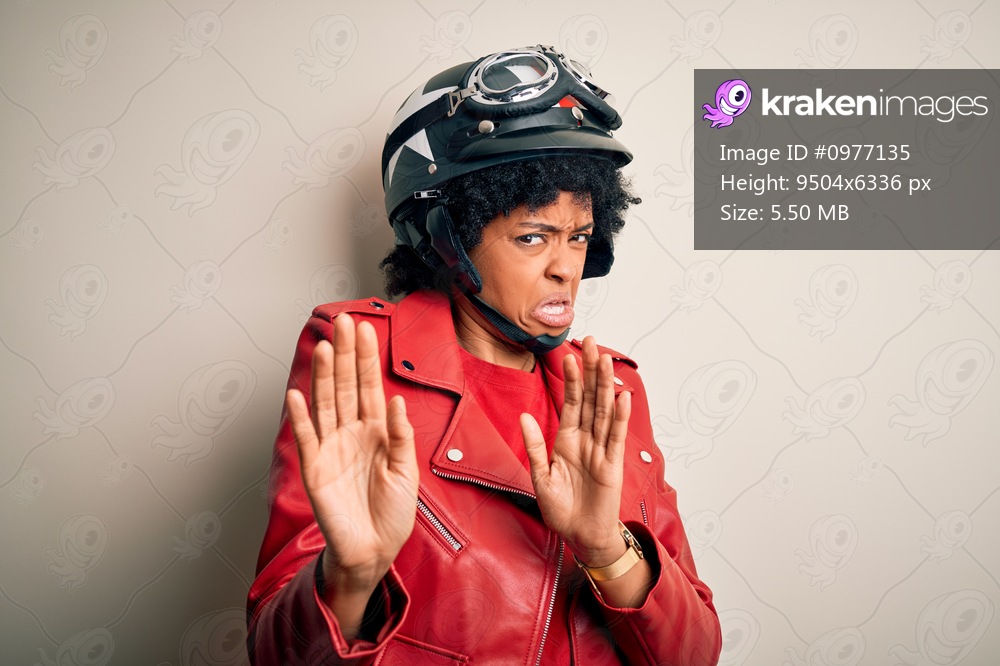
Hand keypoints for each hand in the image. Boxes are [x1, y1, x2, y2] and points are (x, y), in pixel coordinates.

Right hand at [285, 314, 418, 596]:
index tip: (366, 328)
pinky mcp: (315, 468)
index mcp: (378, 432)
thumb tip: (398, 401)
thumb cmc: (393, 514)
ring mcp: (332, 447)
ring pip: (326, 402)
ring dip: (323, 375)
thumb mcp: (408, 473)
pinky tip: (296, 393)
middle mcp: (352, 433)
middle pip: (345, 385)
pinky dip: (300, 416)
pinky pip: (306, 437)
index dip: (367, 358)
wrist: (373, 550)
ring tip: (324, 347)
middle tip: (343, 322)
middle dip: (345, 354)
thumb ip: (402, 437)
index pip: (370, 386)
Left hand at [520, 337, 631, 566]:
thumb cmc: (561, 510)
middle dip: (591, 371)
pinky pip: (614, 437)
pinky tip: (621, 397)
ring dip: (605, 386)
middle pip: (590, 399)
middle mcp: (585, 440)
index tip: (570, 355)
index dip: (572, 379)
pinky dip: (618, 417)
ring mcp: (601, 451)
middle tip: (592, 342)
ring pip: (603, 412)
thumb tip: (524, 416)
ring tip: (606, 361)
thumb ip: (534, 446)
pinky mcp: (612, 466)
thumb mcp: (540, 477)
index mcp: (566, 440)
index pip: (571, 403)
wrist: (580, 537)